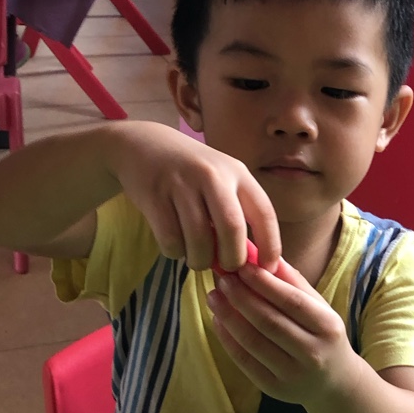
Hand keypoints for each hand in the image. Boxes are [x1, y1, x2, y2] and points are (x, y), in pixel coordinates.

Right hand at [108, 121, 280, 272]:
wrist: (142, 144)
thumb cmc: (191, 171)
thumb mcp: (221, 179)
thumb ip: (238, 212)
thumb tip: (253, 261)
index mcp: (237, 172)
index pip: (264, 213)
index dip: (271, 245)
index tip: (267, 268)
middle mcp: (213, 175)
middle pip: (232, 229)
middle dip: (232, 259)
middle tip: (226, 267)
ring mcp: (182, 184)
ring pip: (200, 240)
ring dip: (201, 261)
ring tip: (198, 258)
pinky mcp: (154, 196)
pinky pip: (171, 240)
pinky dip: (176, 252)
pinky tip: (176, 244)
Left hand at [207, 256, 356, 406]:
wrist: (334, 382)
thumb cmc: (322, 335)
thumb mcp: (318, 307)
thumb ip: (292, 282)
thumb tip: (262, 253)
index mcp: (328, 327)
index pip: (292, 302)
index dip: (264, 283)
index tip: (242, 265)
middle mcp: (313, 353)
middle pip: (269, 321)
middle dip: (241, 297)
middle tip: (222, 278)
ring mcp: (293, 374)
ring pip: (253, 342)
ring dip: (228, 316)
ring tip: (213, 296)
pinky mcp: (274, 388)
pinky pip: (245, 361)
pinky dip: (227, 339)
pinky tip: (217, 320)